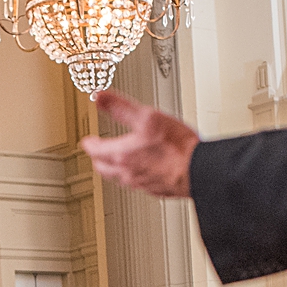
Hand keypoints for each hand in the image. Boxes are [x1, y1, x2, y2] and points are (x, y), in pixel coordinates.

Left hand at [82, 91, 198, 198]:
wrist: (200, 171)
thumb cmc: (176, 147)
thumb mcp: (146, 117)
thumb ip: (120, 106)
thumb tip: (99, 97)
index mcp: (122, 155)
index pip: (96, 151)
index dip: (90, 144)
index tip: (87, 141)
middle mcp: (128, 173)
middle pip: (104, 168)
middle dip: (98, 159)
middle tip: (96, 153)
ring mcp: (142, 183)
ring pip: (120, 178)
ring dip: (113, 169)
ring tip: (115, 162)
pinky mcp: (157, 189)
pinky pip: (139, 184)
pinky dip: (134, 176)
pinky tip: (141, 171)